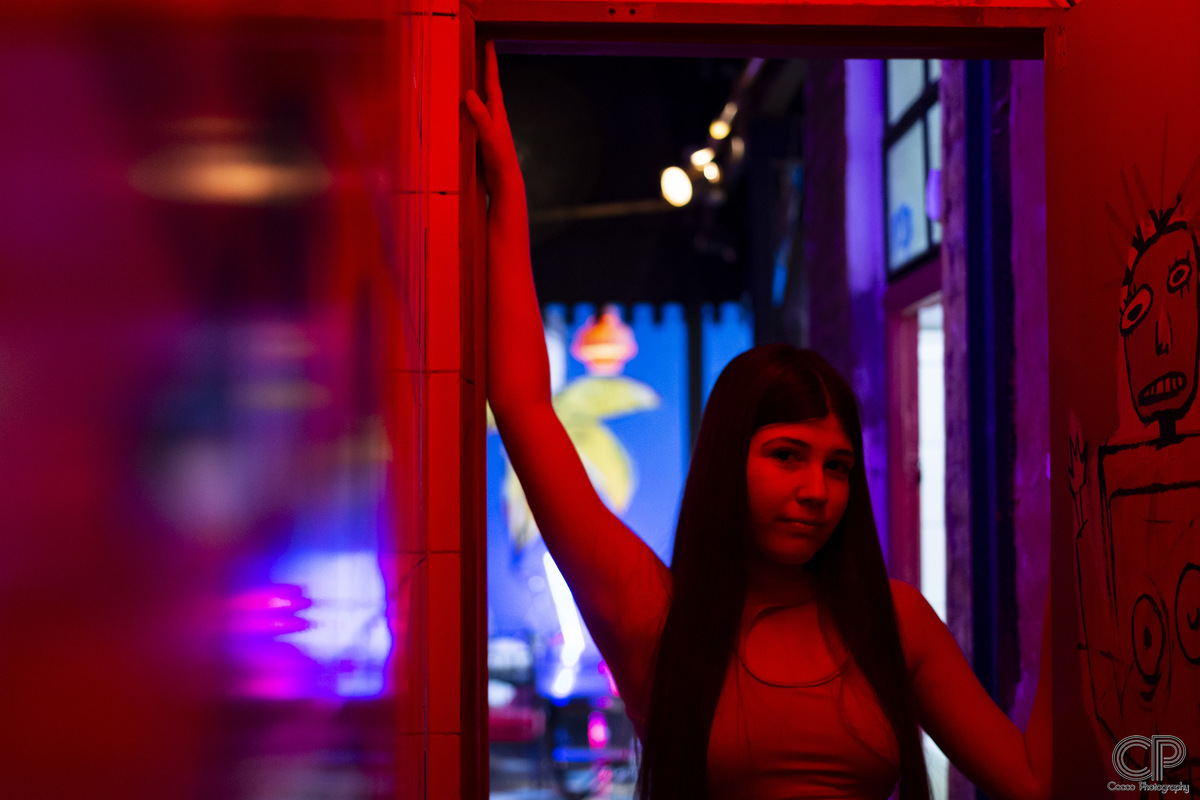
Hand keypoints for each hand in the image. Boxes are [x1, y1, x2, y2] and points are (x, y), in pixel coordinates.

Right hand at [465, 42, 521, 193]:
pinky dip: (468, 107)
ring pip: (481, 101)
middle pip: (488, 87)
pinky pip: (473, 116)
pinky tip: (461, 110)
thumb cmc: (500, 159)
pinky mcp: (483, 137)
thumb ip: (480, 115)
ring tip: (469, 74)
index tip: (490, 43)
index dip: (490, 62)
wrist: (505, 182)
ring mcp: (489, 127)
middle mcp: (494, 117)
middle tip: (480, 51)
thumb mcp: (489, 135)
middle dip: (484, 70)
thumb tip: (469, 92)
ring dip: (476, 87)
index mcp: (497, 113)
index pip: (492, 82)